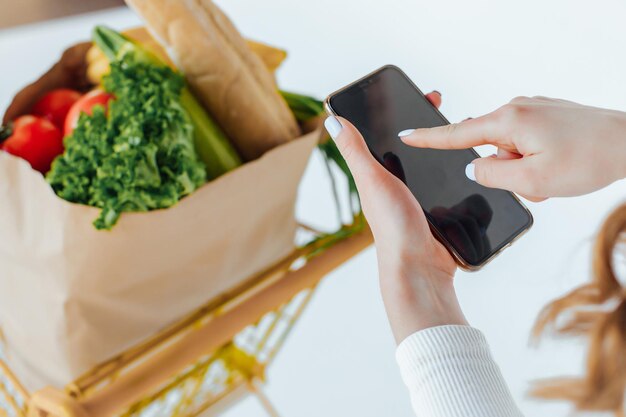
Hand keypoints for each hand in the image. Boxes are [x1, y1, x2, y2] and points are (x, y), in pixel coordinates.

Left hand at [324, 92, 467, 343]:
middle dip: (432, 125)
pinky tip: (475, 161)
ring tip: (466, 130)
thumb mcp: (373, 182)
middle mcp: (397, 184)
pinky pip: (451, 184)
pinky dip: (461, 170)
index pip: (389, 134)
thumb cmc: (393, 227)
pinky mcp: (441, 211)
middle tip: (447, 107)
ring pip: (435, 164)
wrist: (422, 269)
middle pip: (415, 146)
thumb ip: (356, 152)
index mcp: (378, 174)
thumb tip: (333, 119)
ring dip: (449, 147)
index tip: (423, 95)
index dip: (403, 112)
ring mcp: (420, 197)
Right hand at [399, 96, 625, 200]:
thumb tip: (473, 167)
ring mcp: (533, 110)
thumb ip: (491, 175)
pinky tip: (559, 163)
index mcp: (508, 121)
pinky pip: (526, 144)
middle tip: (538, 181)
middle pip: (489, 150)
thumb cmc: (589, 158)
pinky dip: (536, 160)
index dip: (427, 138)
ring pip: (510, 150)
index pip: (456, 133)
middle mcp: (517, 109)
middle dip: (506, 171)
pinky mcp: (545, 116)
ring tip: (554, 173)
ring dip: (525, 169)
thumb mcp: (532, 179)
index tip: (405, 135)